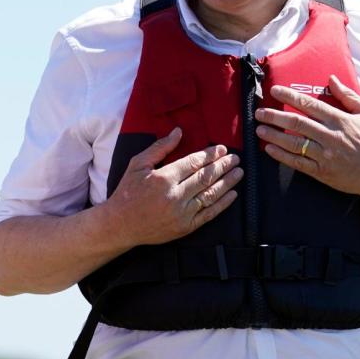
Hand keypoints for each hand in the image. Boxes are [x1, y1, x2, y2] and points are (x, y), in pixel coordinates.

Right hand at [104, 127, 242, 246]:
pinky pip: (209, 214)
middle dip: (223, 166)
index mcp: (164, 178)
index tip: (222, 149)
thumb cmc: (127, 192)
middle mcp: (175, 195)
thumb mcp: (138, 164)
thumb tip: (178, 132)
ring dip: (228, 182)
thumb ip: (159, 148)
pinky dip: (223, 204)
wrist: (120, 225)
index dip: (210, 155)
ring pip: (211, 194)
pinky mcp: (185, 227)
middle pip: (206, 177)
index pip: (194, 162)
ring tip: (239, 173)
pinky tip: (233, 194)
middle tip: (236, 159)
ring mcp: (182, 213)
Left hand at [255, 75, 359, 198]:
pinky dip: (282, 156)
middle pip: (296, 123)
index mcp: (340, 120)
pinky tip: (270, 149)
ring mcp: (325, 156)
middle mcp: (330, 136)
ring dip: (274, 135)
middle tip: (259, 112)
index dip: (290, 97)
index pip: (309, 104)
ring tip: (259, 129)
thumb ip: (349, 96)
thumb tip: (331, 79)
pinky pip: (297, 163)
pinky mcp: (322, 172)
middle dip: (275, 116)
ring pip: (293, 143)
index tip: (275, 91)